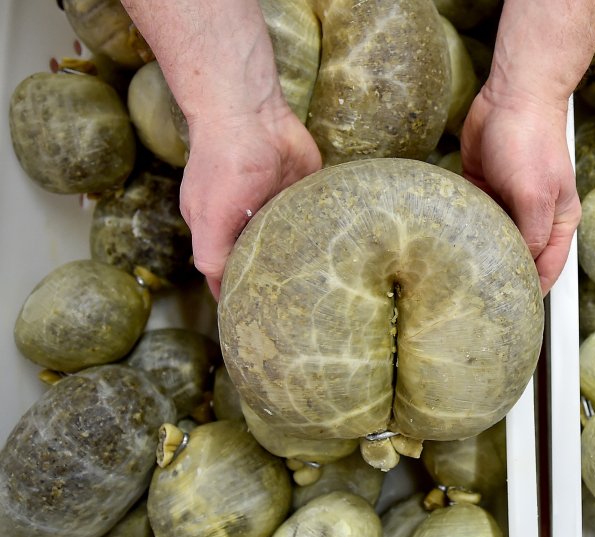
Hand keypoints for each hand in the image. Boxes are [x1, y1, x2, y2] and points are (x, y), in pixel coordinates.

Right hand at [181, 100, 320, 298]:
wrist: (254, 114)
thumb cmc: (225, 162)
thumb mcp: (210, 216)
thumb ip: (212, 252)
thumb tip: (219, 286)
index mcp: (219, 228)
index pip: (228, 270)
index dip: (238, 293)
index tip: (255, 319)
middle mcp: (247, 220)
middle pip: (262, 258)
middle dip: (276, 281)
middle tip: (298, 312)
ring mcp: (276, 206)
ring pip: (291, 242)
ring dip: (303, 259)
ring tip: (323, 291)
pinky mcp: (303, 191)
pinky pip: (314, 219)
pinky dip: (323, 234)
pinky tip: (338, 255)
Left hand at [460, 85, 580, 294]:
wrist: (510, 96)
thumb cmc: (532, 140)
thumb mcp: (534, 195)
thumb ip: (531, 235)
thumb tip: (520, 268)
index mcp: (556, 223)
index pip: (546, 270)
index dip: (530, 293)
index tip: (509, 315)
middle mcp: (533, 218)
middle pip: (517, 258)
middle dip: (499, 278)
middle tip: (474, 302)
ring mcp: (507, 204)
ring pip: (491, 241)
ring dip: (476, 254)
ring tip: (454, 280)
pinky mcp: (482, 190)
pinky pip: (470, 219)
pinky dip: (459, 230)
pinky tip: (445, 244)